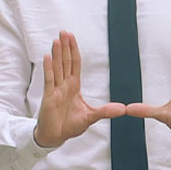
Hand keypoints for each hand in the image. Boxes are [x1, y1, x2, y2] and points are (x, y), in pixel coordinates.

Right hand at [34, 31, 126, 147]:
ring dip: (57, 54)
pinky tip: (47, 57)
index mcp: (74, 86)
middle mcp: (64, 85)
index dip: (74, 50)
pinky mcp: (49, 97)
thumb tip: (123, 109)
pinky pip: (49, 80)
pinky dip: (48, 68)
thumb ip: (106, 111)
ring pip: (57, 68)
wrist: (56, 137)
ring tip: (57, 40)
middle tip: (63, 32)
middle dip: (65, 47)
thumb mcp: (91, 117)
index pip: (74, 64)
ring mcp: (56, 90)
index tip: (71, 37)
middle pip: (65, 62)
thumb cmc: (70, 125)